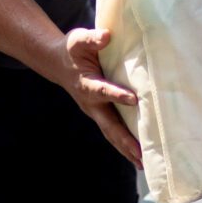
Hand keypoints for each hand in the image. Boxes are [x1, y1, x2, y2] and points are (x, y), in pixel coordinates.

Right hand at [63, 26, 142, 166]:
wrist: (58, 64)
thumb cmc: (73, 50)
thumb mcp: (79, 40)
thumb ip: (92, 39)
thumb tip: (107, 36)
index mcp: (87, 84)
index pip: (104, 90)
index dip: (117, 94)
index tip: (134, 99)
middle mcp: (91, 104)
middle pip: (109, 125)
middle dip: (124, 140)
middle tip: (139, 154)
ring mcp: (95, 112)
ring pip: (111, 134)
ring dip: (126, 149)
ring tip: (143, 165)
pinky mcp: (100, 115)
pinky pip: (113, 133)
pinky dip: (124, 146)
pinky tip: (138, 157)